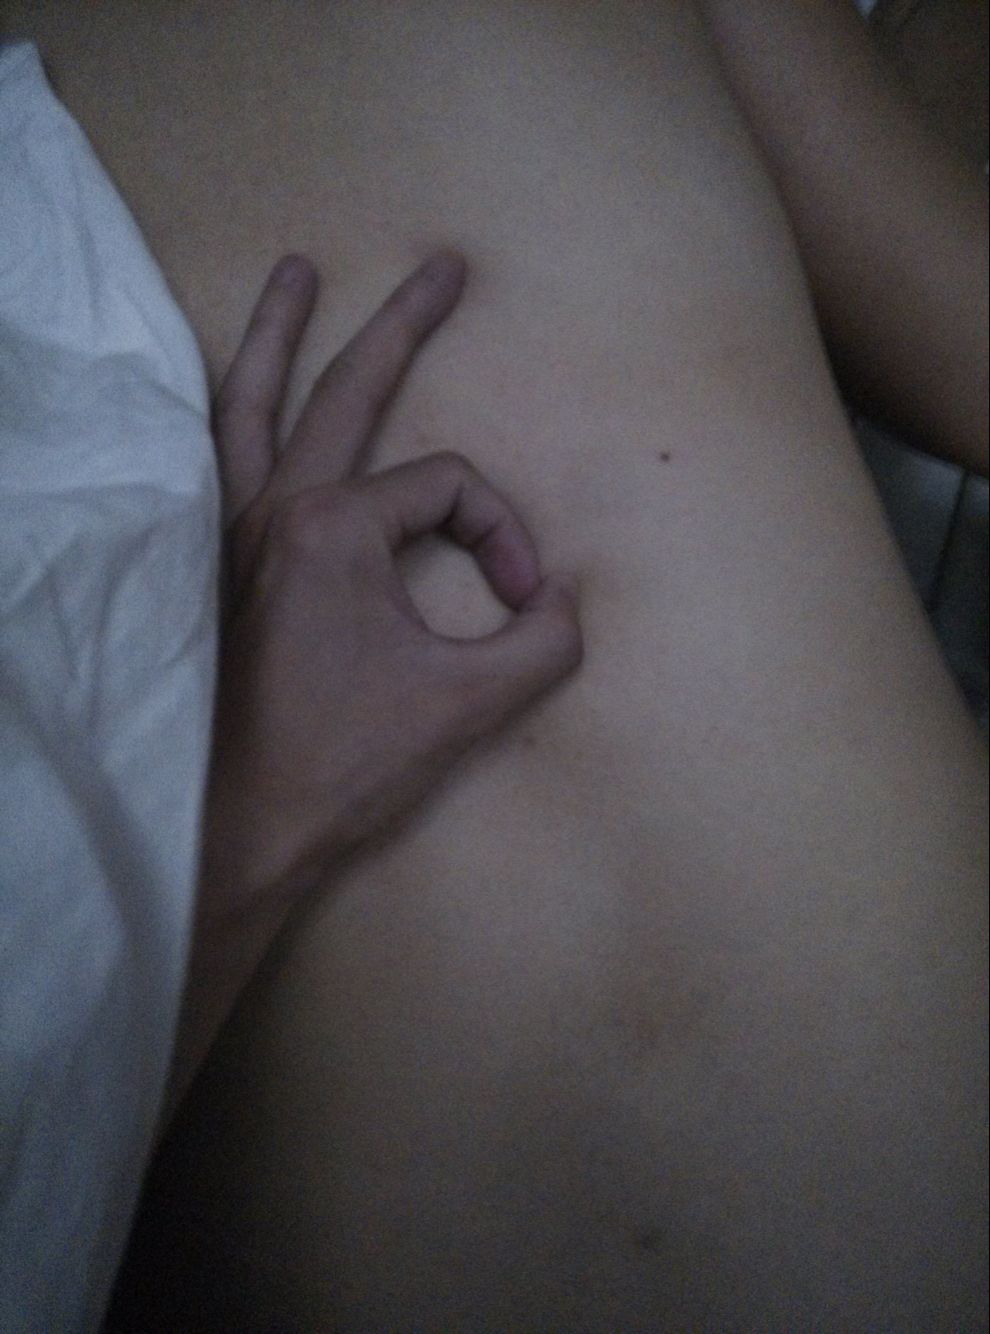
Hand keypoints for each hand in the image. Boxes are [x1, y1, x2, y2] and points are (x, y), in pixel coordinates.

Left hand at [199, 249, 582, 919]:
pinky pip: (211, 463)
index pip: (450, 489)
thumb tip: (568, 605)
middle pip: (344, 389)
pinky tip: (229, 399)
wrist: (238, 827)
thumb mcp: (468, 704)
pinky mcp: (211, 567)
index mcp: (334, 528)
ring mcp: (229, 534)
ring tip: (294, 275)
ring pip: (247, 407)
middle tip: (443, 266)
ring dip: (274, 336)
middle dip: (402, 324)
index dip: (504, 535)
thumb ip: (541, 645)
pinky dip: (224, 415)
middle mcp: (273, 511)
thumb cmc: (342, 763)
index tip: (523, 604)